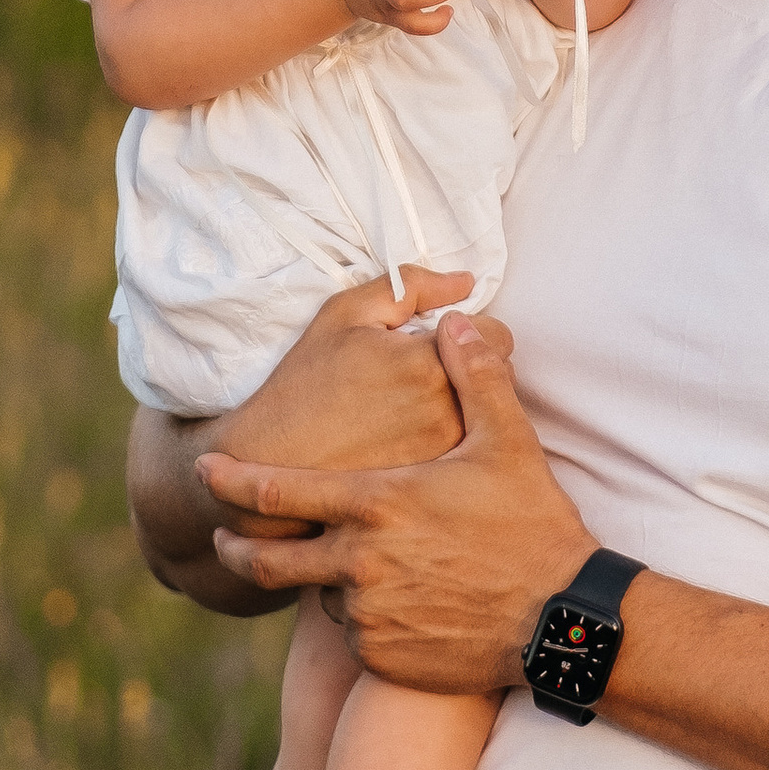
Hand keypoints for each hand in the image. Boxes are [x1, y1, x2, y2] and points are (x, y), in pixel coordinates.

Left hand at [204, 316, 588, 691]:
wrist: (560, 621)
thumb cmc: (533, 526)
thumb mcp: (506, 442)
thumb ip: (474, 377)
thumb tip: (456, 320)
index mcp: (375, 504)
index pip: (275, 493)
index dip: (231, 482)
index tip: (204, 471)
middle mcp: (358, 563)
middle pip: (268, 561)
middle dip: (237, 549)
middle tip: (223, 540)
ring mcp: (368, 615)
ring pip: (322, 594)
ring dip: (326, 580)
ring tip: (356, 569)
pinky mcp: (383, 657)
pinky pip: (354, 633)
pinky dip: (362, 617)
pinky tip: (396, 605)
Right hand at [234, 266, 503, 477]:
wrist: (271, 462)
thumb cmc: (305, 384)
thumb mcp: (346, 314)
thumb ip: (412, 286)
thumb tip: (467, 281)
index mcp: (432, 362)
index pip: (497, 337)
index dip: (468, 334)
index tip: (435, 344)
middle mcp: (450, 412)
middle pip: (498, 379)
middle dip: (469, 370)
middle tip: (418, 378)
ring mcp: (447, 457)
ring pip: (487, 419)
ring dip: (465, 407)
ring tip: (411, 412)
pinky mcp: (438, 488)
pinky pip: (469, 454)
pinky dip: (452, 444)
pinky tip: (409, 442)